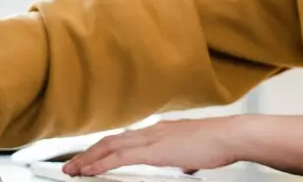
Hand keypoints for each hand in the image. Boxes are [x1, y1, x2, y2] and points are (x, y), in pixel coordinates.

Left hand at [63, 115, 302, 177]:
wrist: (231, 136)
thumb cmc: (221, 144)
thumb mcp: (197, 152)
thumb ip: (186, 158)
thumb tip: (187, 164)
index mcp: (160, 131)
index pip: (125, 139)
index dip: (105, 148)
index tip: (92, 157)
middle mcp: (151, 131)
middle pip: (111, 141)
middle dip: (89, 154)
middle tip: (71, 166)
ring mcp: (151, 138)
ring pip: (109, 147)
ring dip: (89, 159)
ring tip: (73, 170)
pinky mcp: (153, 150)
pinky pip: (119, 157)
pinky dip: (101, 163)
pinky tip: (90, 170)